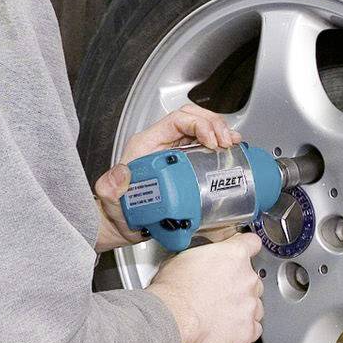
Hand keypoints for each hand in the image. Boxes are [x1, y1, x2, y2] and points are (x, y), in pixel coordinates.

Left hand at [93, 105, 243, 251]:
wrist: (124, 224)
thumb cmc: (119, 209)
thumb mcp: (110, 199)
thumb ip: (110, 187)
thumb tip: (122, 173)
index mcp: (147, 144)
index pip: (177, 120)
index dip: (199, 124)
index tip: (211, 142)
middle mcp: (163, 144)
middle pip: (194, 118)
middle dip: (214, 125)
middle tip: (226, 142)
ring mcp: (175, 154)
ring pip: (202, 129)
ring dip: (221, 132)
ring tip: (232, 144)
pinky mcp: (186, 165)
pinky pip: (205, 147)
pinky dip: (220, 147)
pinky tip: (230, 153)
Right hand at [144, 232, 264, 342]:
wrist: (172, 318)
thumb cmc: (173, 290)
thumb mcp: (184, 258)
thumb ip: (206, 257)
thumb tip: (202, 261)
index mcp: (234, 255)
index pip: (251, 243)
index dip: (245, 248)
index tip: (241, 254)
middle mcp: (248, 279)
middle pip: (251, 279)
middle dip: (237, 285)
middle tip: (216, 293)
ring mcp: (251, 305)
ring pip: (254, 305)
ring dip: (240, 308)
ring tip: (217, 314)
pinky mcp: (249, 329)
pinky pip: (253, 328)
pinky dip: (242, 329)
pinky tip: (224, 328)